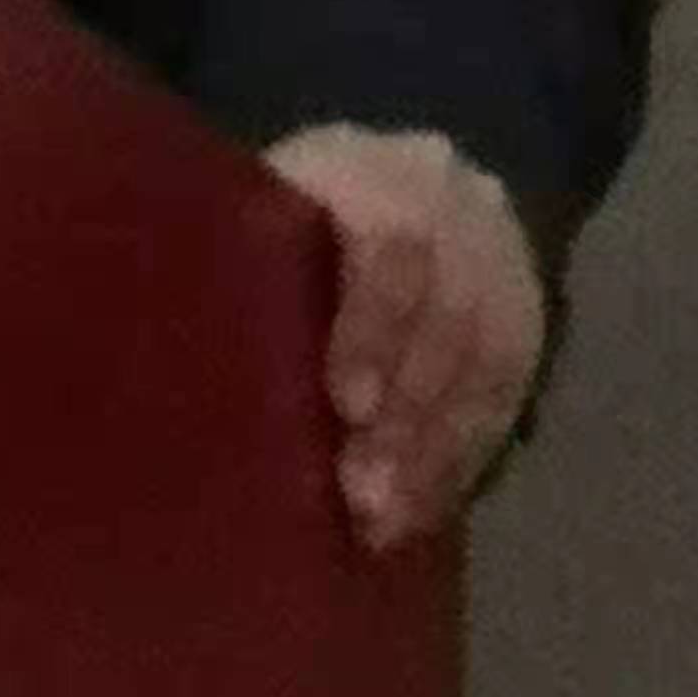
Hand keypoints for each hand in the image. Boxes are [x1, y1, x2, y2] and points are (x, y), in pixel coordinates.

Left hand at [261, 124, 546, 552]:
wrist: (418, 179)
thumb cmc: (295, 208)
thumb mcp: (267, 201)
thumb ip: (244, 260)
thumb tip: (169, 350)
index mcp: (374, 173)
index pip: (392, 247)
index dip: (373, 329)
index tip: (346, 405)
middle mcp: (452, 214)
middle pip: (445, 320)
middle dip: (405, 417)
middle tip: (361, 495)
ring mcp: (498, 270)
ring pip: (482, 368)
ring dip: (433, 454)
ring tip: (384, 523)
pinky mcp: (528, 326)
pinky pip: (504, 400)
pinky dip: (461, 461)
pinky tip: (420, 512)